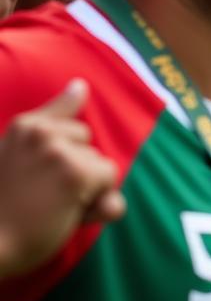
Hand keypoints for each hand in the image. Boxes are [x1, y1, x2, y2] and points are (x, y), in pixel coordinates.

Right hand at [0, 79, 125, 280]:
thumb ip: (54, 125)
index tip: (69, 120)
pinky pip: (110, 185)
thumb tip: (82, 84)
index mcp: (23, 126)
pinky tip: (63, 216)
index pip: (69, 107)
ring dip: (87, 192)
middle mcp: (39, 131)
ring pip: (103, 166)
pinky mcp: (74, 173)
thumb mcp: (17, 159)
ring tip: (49, 209)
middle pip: (90, 145)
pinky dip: (98, 205)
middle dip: (79, 172)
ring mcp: (57, 150)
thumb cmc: (5, 213)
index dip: (70, 143)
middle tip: (42, 198)